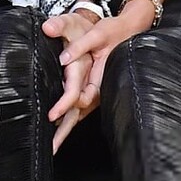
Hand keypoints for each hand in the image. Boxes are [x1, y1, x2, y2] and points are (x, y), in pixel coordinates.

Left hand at [40, 4, 147, 150]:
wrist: (129, 31)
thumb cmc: (113, 33)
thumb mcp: (97, 35)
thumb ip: (79, 46)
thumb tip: (64, 58)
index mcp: (98, 79)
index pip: (79, 98)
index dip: (65, 107)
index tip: (51, 116)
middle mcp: (98, 90)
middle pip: (78, 114)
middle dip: (64, 132)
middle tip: (51, 148)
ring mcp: (96, 93)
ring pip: (78, 115)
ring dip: (65, 131)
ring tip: (52, 147)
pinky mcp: (93, 92)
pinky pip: (80, 110)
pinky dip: (69, 121)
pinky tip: (59, 129)